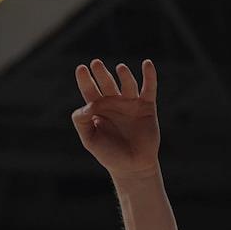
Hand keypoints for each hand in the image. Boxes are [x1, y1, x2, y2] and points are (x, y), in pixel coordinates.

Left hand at [71, 59, 160, 178]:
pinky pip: (149, 88)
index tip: (81, 68)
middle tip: (96, 63)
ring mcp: (131, 103)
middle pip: (106, 83)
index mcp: (97, 108)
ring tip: (120, 68)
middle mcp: (113, 102)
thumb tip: (86, 105)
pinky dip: (149, 76)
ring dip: (124, 75)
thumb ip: (82, 122)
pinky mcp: (147, 106)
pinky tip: (147, 64)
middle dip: (101, 73)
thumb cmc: (108, 154)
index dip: (85, 80)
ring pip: (127, 84)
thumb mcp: (89, 139)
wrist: (132, 166)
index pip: (89, 90)